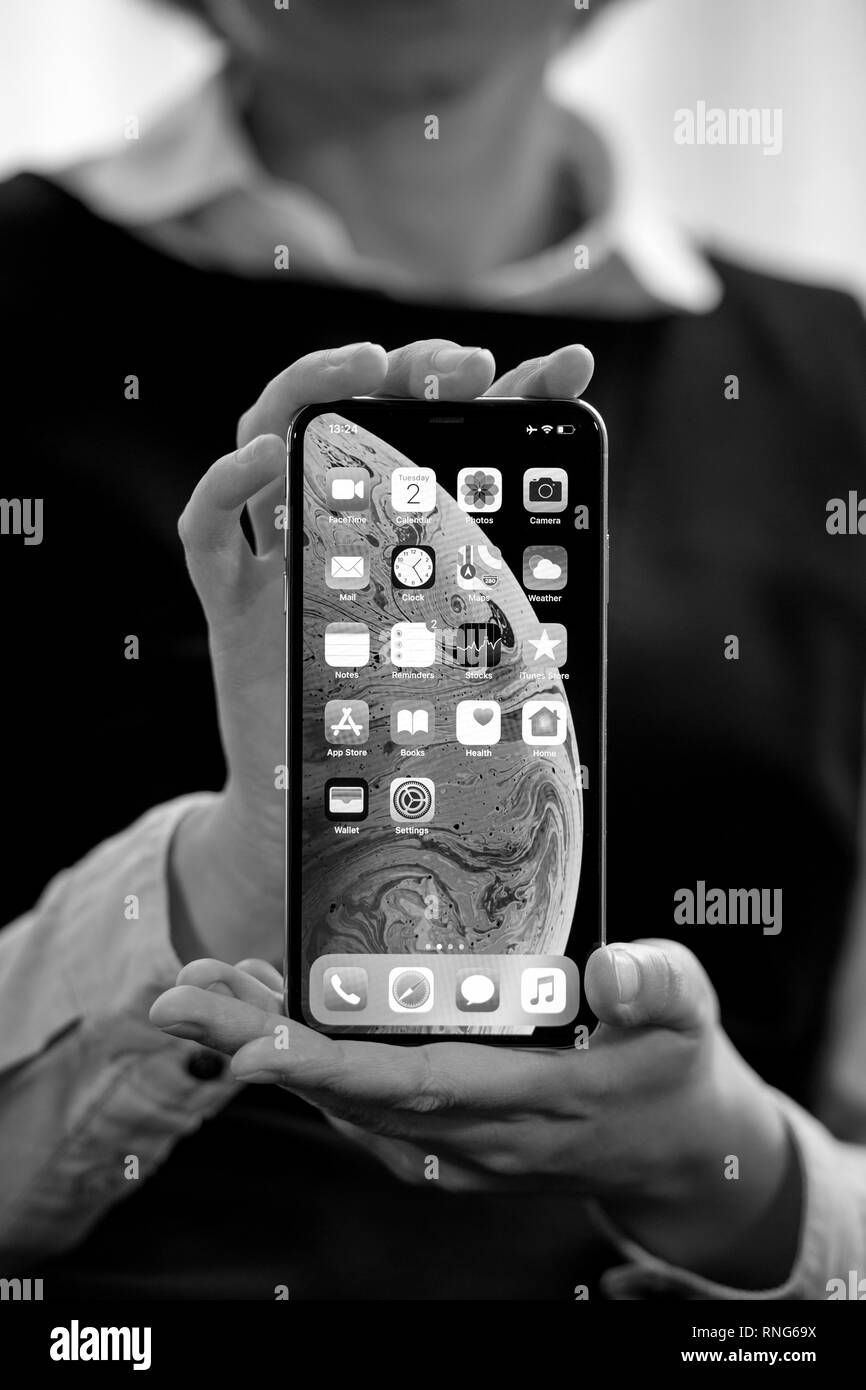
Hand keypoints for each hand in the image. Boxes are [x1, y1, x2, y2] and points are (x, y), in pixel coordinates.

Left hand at [150, 938, 799, 1286]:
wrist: (682, 1150)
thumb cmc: (676, 1074)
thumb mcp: (690, 1016)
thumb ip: (659, 987)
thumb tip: (614, 968)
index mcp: (535, 1100)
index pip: (416, 1086)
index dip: (330, 1071)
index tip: (254, 1046)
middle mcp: (481, 1135)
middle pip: (353, 1093)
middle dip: (260, 1044)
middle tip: (182, 996)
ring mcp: (460, 1146)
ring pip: (346, 1101)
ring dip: (272, 1048)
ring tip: (210, 989)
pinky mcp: (448, 1138)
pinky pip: (362, 1108)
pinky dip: (309, 1066)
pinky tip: (275, 1020)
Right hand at [169, 340, 593, 964]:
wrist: (334, 821)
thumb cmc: (412, 732)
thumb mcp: (484, 655)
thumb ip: (531, 599)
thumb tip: (591, 549)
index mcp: (397, 535)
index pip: (441, 437)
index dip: (502, 393)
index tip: (566, 368)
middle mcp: (332, 534)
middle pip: (346, 415)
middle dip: (400, 374)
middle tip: (458, 363)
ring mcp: (276, 567)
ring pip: (262, 442)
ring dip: (307, 391)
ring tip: (364, 364)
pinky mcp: (230, 611)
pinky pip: (207, 532)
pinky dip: (226, 485)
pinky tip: (269, 457)